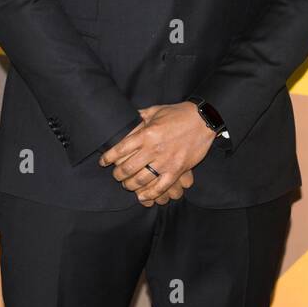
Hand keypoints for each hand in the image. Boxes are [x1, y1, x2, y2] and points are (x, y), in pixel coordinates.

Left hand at [99, 102, 216, 203]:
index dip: (108, 158)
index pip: (120, 149)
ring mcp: (166, 161)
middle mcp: (154, 148)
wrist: (203, 119)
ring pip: (141, 180)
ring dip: (130, 185)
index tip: (103, 162)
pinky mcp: (177, 170)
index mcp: (147, 133)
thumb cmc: (178, 113)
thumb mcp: (156, 110)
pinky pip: (160, 187)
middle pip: (128, 168)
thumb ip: (140, 117)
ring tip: (128, 184)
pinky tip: (142, 196)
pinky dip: (149, 194)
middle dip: (118, 174)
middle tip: (116, 175)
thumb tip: (126, 118)